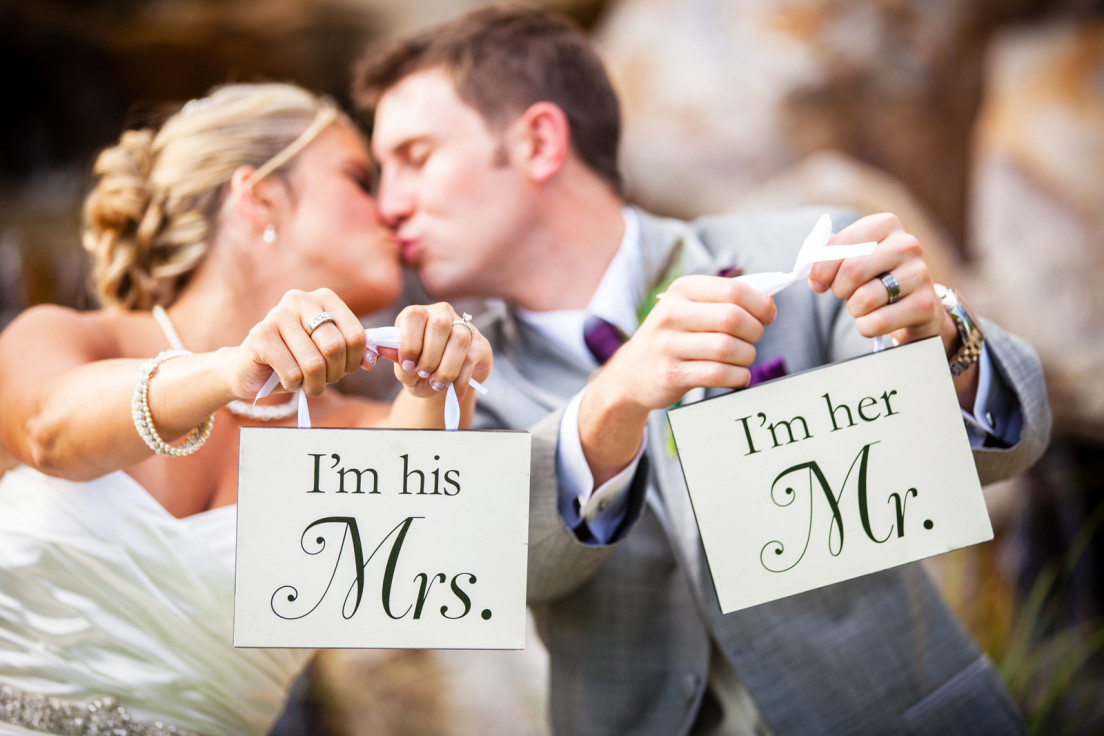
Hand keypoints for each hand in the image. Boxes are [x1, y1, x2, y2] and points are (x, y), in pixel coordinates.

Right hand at [229, 288, 369, 397]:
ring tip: (305, 384)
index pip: (356, 335)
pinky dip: (293, 385)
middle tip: (322, 380)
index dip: (354, 362)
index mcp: (325, 298)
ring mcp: (277, 314)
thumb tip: (371, 360)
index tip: (343, 370)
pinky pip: (292, 372)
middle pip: (335, 347)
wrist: (251, 368)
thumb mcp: (331, 353)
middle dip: (333, 374)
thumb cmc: (297, 359)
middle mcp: (301, 299)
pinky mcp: (259, 335)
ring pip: (314, 363)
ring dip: (314, 384)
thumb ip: (355, 351)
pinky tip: (286, 379)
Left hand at [392, 303, 492, 400]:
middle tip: (423, 374)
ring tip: (437, 383)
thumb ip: (394, 358)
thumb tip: (381, 348)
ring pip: (460, 339)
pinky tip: (452, 391)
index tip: (407, 365)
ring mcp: (465, 328)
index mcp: (417, 315)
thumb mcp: (404, 368)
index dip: (410, 342)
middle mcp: (442, 314)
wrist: (443, 385)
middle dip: (429, 356)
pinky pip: (471, 359)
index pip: (414, 316)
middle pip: (439, 324)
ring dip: (446, 367)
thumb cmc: (419, 371)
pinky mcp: (481, 345)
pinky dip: (460, 380)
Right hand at [600, 274, 776, 414]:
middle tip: (753, 340)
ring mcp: (668, 344)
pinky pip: (719, 374)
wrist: (632, 373)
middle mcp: (672, 313)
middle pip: (734, 318)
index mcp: (682, 290)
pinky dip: (738, 377)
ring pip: (729, 348)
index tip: (768, 317)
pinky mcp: (671, 374)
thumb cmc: (674, 338)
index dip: (761, 305)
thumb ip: (725, 301)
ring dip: (747, 357)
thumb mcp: (689, 308)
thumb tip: (769, 301)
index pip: (734, 291)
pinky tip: (737, 376)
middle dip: (755, 332)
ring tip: (743, 360)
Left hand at [807, 213, 953, 352]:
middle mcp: (907, 244)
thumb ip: (825, 254)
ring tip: (864, 305)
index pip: (842, 243)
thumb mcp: (851, 258)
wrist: (914, 308)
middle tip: (844, 294)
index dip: (822, 267)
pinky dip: (866, 327)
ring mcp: (920, 274)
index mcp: (886, 224)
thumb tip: (810, 266)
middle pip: (853, 270)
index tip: (818, 282)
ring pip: (864, 298)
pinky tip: (874, 321)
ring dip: (853, 309)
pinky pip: (877, 322)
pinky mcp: (925, 304)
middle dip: (839, 289)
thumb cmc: (874, 278)